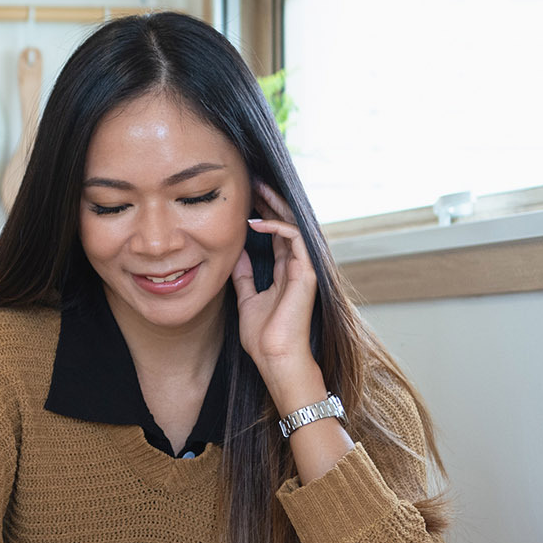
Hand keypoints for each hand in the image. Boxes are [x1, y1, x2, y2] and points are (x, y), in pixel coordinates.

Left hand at [233, 181, 320, 388]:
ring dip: (275, 207)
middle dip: (270, 203)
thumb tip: (235, 254)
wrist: (276, 358)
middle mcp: (297, 267)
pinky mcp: (307, 273)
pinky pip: (296, 240)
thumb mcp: (247, 299)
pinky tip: (255, 223)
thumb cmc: (262, 337)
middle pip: (286, 225)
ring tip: (257, 191)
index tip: (245, 200)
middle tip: (253, 183)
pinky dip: (277, 228)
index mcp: (285, 273)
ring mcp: (304, 269)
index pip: (277, 235)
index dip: (263, 215)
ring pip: (294, 226)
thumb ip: (243, 276)